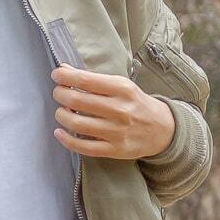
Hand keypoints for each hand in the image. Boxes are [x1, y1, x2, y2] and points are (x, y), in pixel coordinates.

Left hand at [50, 65, 175, 161]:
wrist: (162, 129)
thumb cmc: (136, 104)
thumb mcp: (121, 85)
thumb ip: (93, 79)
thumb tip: (63, 70)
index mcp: (122, 89)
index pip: (85, 80)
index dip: (64, 77)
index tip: (56, 75)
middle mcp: (120, 110)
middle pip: (76, 101)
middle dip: (60, 95)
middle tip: (59, 94)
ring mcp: (117, 132)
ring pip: (76, 124)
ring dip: (61, 116)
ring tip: (62, 112)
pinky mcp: (114, 150)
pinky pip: (83, 147)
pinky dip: (66, 139)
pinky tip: (60, 132)